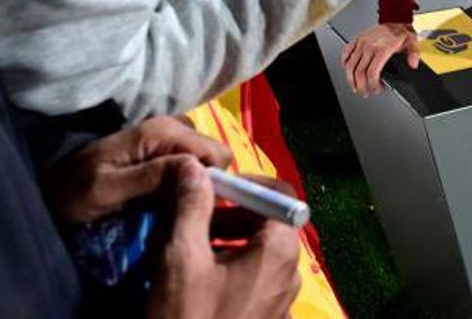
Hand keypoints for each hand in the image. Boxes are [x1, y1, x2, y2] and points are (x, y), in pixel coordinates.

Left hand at [43, 116, 231, 223]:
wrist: (49, 183)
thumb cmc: (73, 190)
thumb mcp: (107, 189)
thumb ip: (152, 177)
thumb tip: (196, 170)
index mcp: (162, 132)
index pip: (217, 153)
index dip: (213, 181)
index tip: (193, 207)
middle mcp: (171, 126)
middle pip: (214, 156)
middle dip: (203, 183)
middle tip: (177, 208)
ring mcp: (167, 136)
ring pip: (203, 162)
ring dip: (192, 184)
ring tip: (167, 205)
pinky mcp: (162, 148)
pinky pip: (189, 164)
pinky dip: (182, 182)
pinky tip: (162, 198)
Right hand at [146, 159, 301, 318]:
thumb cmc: (186, 317)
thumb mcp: (181, 256)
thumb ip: (192, 206)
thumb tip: (195, 167)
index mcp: (280, 250)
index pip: (279, 194)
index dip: (245, 184)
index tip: (210, 189)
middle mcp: (290, 274)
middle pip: (269, 223)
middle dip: (231, 214)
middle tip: (192, 218)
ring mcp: (281, 302)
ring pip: (259, 253)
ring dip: (227, 242)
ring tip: (189, 250)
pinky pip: (255, 282)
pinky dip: (230, 271)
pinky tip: (197, 282)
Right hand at [341, 22, 419, 95]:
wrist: (395, 19)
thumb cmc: (401, 32)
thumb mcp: (412, 42)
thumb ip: (414, 54)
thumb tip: (413, 64)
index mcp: (382, 49)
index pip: (372, 72)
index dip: (372, 85)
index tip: (375, 89)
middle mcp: (369, 46)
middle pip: (359, 72)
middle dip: (361, 86)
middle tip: (364, 92)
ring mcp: (361, 42)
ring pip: (350, 65)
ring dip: (351, 79)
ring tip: (355, 86)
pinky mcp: (357, 39)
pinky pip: (346, 52)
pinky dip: (344, 62)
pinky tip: (347, 69)